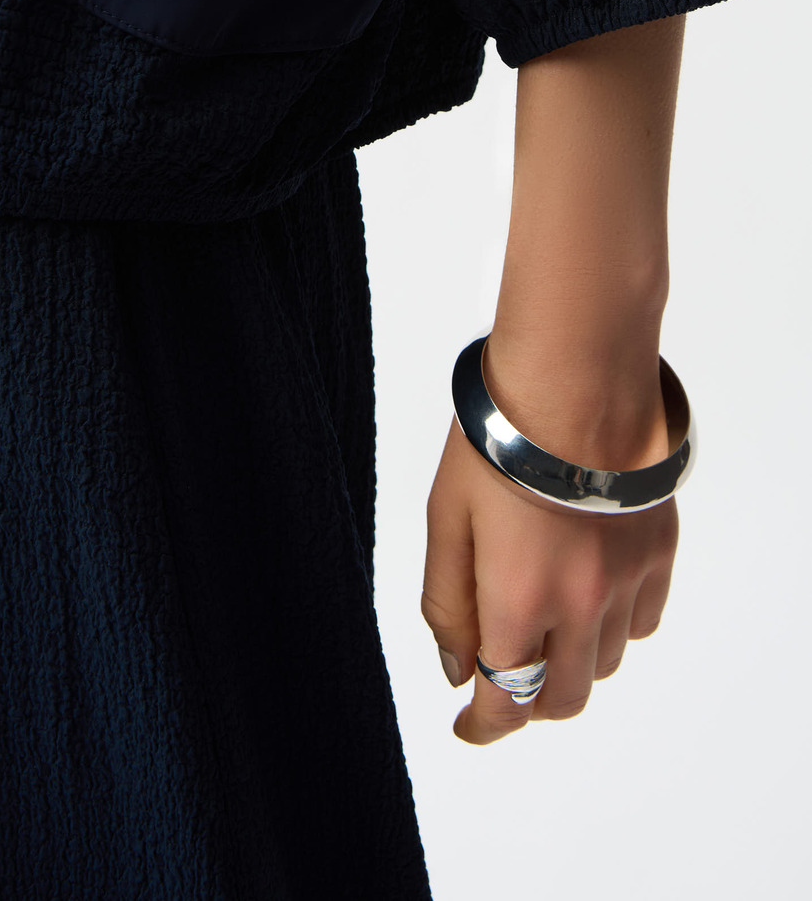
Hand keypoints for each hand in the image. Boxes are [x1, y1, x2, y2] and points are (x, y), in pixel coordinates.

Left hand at [421, 410, 678, 743]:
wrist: (575, 377)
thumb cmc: (500, 437)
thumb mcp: (446, 518)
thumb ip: (446, 601)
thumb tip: (457, 667)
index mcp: (518, 600)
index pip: (506, 700)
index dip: (483, 726)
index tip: (469, 727)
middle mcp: (581, 605)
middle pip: (560, 697)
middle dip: (525, 700)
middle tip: (500, 677)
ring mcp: (627, 581)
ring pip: (602, 664)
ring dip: (568, 660)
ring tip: (539, 619)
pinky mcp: (658, 552)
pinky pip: (641, 622)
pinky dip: (613, 625)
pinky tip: (587, 592)